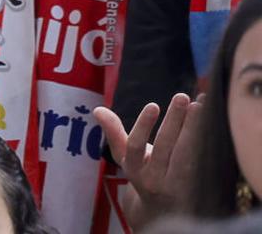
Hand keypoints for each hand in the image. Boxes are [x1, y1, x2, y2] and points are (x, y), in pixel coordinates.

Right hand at [93, 93, 202, 227]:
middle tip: (181, 97)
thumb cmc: (143, 173)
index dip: (143, 125)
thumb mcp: (125, 156)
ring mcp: (176, 185)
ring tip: (199, 105)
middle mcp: (154, 179)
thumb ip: (113, 132)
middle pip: (164, 146)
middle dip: (174, 120)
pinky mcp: (195, 187)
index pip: (135, 146)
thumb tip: (98, 110)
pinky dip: (205, 141)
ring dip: (194, 128)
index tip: (153, 105)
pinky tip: (209, 124)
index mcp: (134, 169)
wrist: (163, 210)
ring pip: (186, 154)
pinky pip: (200, 161)